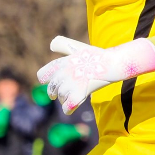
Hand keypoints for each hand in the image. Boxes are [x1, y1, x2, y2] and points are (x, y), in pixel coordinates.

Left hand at [37, 35, 154, 114]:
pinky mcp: (78, 95)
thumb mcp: (76, 47)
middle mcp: (63, 74)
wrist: (111, 63)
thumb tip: (50, 45)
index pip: (42, 75)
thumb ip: (62, 45)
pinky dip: (68, 109)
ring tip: (72, 97)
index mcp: (61, 63)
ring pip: (61, 98)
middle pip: (51, 90)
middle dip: (53, 93)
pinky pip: (67, 108)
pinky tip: (71, 108)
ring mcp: (70, 85)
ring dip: (65, 100)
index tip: (49, 82)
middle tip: (56, 95)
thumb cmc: (96, 55)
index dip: (46, 80)